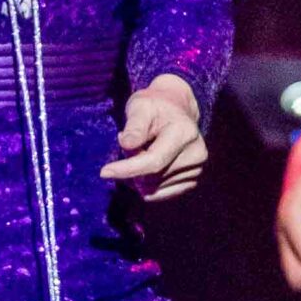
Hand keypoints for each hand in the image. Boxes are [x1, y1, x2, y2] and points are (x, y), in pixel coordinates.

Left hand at [101, 74, 206, 200]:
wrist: (175, 110)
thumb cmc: (154, 106)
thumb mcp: (140, 106)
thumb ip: (134, 126)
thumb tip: (126, 144)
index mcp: (184, 133)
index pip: (154, 161)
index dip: (127, 169)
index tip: (104, 172)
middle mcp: (196, 154)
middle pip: (150, 177)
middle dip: (131, 165)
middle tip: (131, 143)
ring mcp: (196, 170)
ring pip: (152, 188)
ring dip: (138, 175)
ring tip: (142, 151)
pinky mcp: (191, 182)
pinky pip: (157, 195)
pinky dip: (146, 184)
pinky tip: (148, 165)